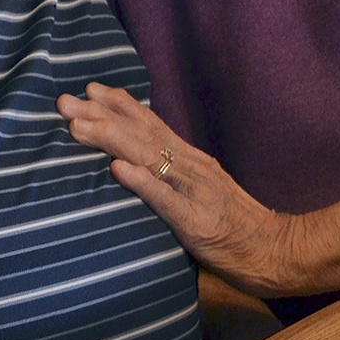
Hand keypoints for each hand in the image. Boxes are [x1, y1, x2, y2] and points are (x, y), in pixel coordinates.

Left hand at [57, 83, 299, 294]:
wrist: (275, 251)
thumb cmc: (236, 226)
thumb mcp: (204, 190)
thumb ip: (175, 175)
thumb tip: (137, 164)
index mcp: (192, 160)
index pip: (151, 124)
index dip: (119, 105)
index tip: (89, 89)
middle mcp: (193, 167)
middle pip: (142, 134)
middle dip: (101, 115)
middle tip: (64, 101)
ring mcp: (195, 192)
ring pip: (149, 158)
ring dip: (111, 139)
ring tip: (78, 126)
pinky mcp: (197, 222)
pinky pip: (166, 199)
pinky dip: (142, 182)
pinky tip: (118, 170)